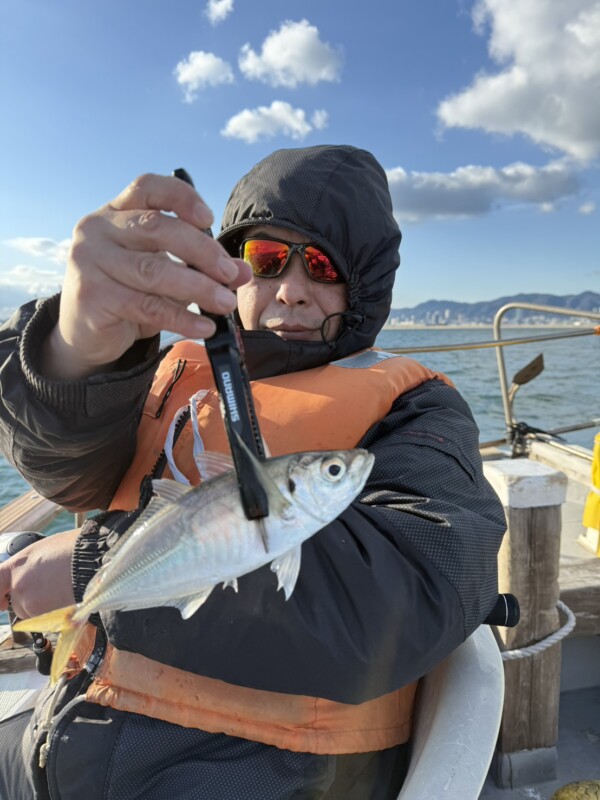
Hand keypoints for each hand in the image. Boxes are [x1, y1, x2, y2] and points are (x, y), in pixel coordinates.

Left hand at [0, 529, 77, 618]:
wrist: (98, 559)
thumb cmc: (78, 548)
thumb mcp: (48, 549)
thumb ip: (33, 566)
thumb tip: (36, 576)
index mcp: (18, 565)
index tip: (2, 600)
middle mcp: (20, 586)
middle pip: (19, 603)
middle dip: (32, 602)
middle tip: (53, 590)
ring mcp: (33, 604)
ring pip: (35, 615)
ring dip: (47, 610)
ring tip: (66, 593)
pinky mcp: (48, 618)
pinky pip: (51, 622)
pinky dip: (59, 616)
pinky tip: (72, 601)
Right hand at [41, 174, 251, 379]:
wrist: (84, 332)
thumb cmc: (127, 293)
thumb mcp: (165, 274)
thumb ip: (201, 267)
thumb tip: (243, 271)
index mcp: (116, 212)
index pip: (148, 187)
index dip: (181, 197)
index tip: (209, 220)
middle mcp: (98, 229)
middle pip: (158, 228)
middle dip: (203, 252)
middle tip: (231, 275)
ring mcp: (90, 261)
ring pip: (154, 270)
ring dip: (198, 288)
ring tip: (225, 303)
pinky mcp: (92, 296)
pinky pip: (147, 306)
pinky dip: (182, 317)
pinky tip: (204, 326)